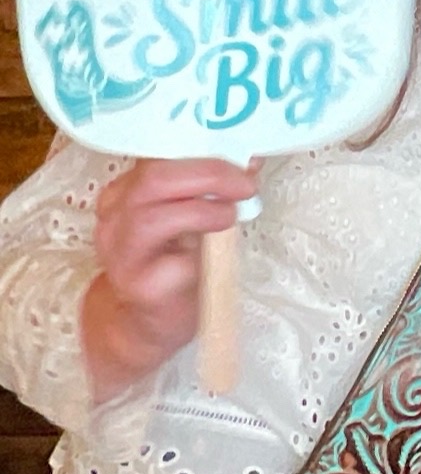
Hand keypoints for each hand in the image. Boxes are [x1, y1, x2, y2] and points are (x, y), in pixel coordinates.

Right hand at [83, 157, 260, 403]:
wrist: (147, 322)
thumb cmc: (173, 262)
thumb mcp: (190, 216)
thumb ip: (211, 187)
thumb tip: (250, 158)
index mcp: (126, 193)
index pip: (159, 156)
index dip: (203, 150)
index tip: (244, 153)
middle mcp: (116, 219)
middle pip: (153, 179)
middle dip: (208, 175)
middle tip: (244, 185)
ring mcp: (122, 254)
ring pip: (151, 219)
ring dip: (201, 211)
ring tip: (229, 216)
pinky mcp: (139, 288)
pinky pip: (170, 266)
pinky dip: (199, 257)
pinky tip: (213, 258)